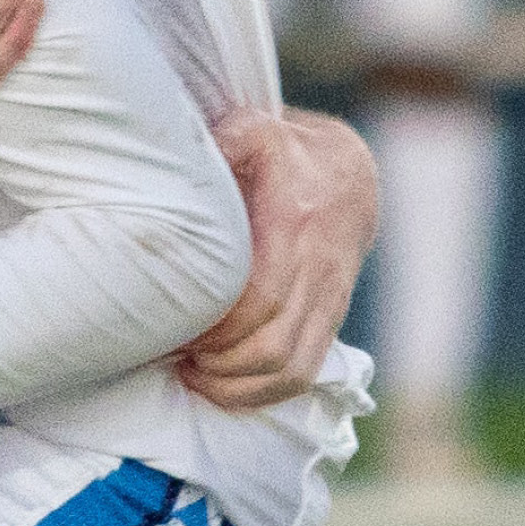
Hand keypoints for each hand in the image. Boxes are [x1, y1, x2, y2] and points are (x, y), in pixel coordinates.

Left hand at [179, 108, 377, 409]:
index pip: (261, 298)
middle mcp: (318, 271)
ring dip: (237, 387)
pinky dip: (262, 394)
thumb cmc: (284, 153)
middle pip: (272, 346)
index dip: (218, 327)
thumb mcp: (255, 132)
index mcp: (296, 226)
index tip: (179, 330)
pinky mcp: (330, 321)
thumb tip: (180, 162)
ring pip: (291, 371)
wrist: (347, 175)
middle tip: (177, 355)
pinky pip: (304, 375)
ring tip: (194, 376)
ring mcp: (329, 301)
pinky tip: (221, 387)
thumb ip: (224, 143)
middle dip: (219, 364)